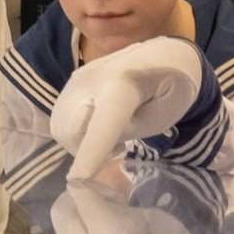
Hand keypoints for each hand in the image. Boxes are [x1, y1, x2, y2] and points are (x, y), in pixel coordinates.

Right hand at [50, 37, 205, 179]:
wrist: (166, 52)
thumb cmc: (172, 88)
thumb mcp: (163, 115)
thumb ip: (130, 131)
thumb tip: (96, 147)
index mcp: (123, 83)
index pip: (102, 125)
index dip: (89, 154)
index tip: (78, 181)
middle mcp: (92, 78)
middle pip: (72, 131)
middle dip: (87, 151)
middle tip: (119, 148)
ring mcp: (77, 78)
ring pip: (61, 128)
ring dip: (80, 142)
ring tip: (111, 136)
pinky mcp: (71, 82)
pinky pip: (61, 119)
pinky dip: (76, 132)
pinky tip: (99, 126)